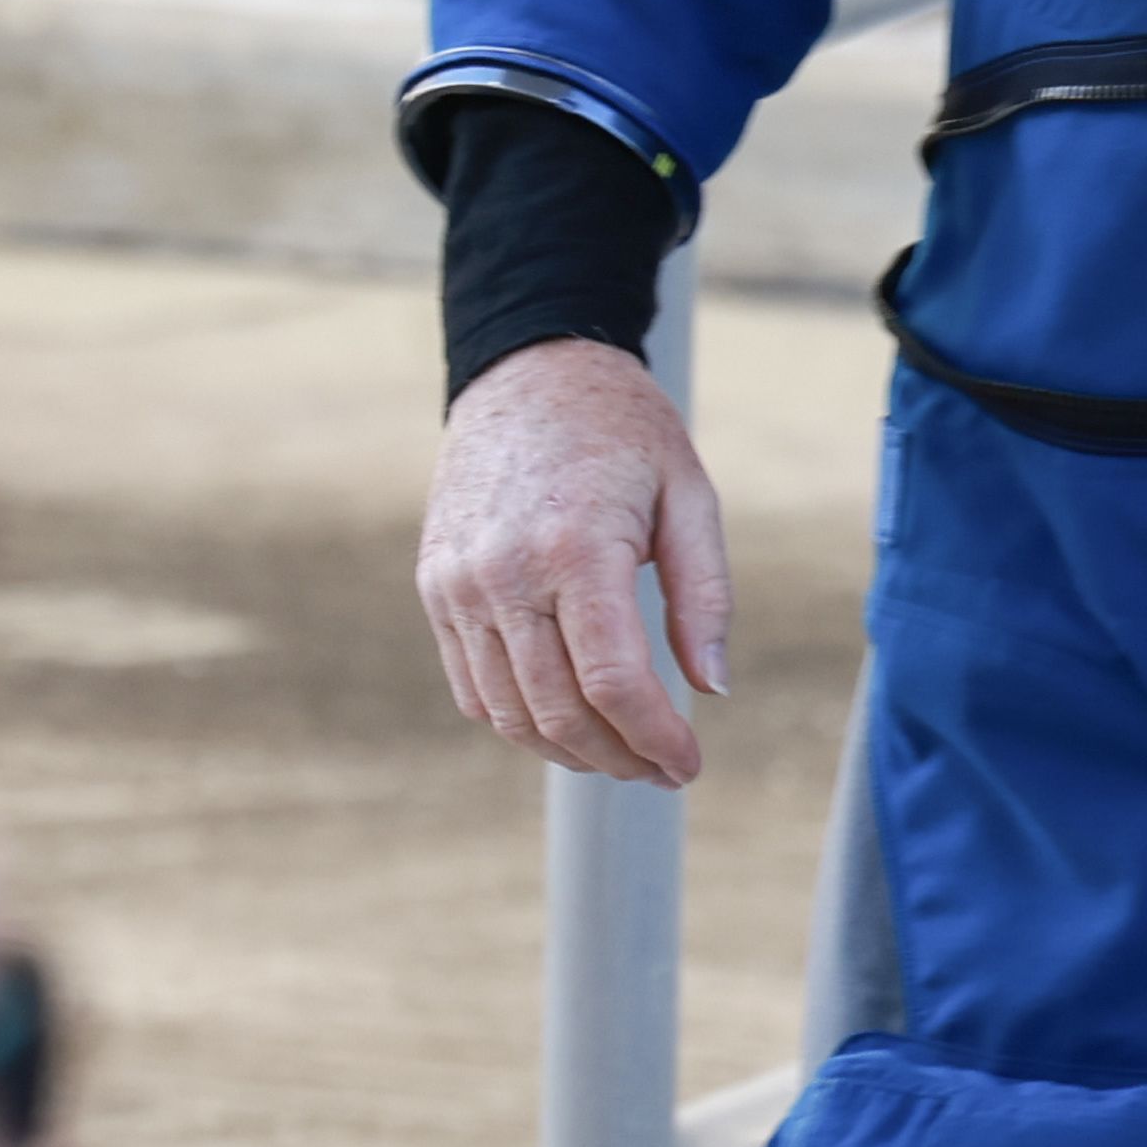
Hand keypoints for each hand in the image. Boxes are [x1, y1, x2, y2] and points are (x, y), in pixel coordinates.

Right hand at [418, 336, 730, 783]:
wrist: (529, 375)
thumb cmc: (625, 432)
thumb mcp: (690, 495)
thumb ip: (704, 595)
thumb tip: (710, 690)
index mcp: (575, 548)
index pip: (612, 680)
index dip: (654, 737)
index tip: (689, 765)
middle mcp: (503, 574)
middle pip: (558, 708)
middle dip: (617, 757)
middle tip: (663, 771)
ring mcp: (458, 585)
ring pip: (508, 711)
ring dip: (567, 751)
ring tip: (622, 755)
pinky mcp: (435, 588)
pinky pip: (471, 685)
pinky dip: (518, 719)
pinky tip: (568, 722)